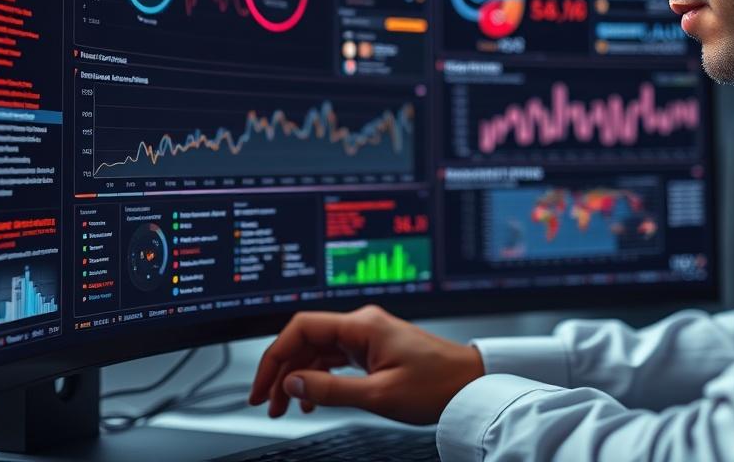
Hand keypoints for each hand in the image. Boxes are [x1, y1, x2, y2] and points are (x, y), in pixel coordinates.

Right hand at [248, 304, 484, 424]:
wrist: (471, 383)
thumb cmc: (436, 384)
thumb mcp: (378, 394)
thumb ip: (331, 389)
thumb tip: (292, 383)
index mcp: (362, 325)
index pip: (301, 328)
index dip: (275, 356)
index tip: (262, 386)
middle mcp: (362, 325)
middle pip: (306, 340)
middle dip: (282, 371)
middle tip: (267, 403)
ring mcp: (368, 336)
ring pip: (318, 351)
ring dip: (298, 377)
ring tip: (285, 407)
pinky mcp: (373, 349)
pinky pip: (334, 358)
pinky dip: (318, 377)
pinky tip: (312, 399)